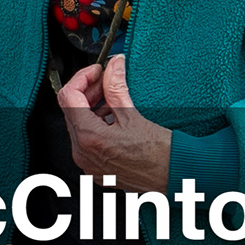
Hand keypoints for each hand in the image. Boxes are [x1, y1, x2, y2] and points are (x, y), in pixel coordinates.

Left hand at [57, 55, 170, 191]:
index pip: (68, 97)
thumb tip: (112, 67)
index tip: (97, 71)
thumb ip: (116, 88)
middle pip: (71, 111)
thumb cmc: (160, 154)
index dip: (81, 78)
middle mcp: (82, 153)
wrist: (175, 177)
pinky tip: (114, 119)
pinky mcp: (96, 169)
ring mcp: (88, 163)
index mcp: (88, 138)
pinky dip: (97, 125)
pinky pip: (87, 141)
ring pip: (79, 126)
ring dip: (93, 108)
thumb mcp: (133, 115)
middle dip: (88, 92)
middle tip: (107, 80)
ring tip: (114, 100)